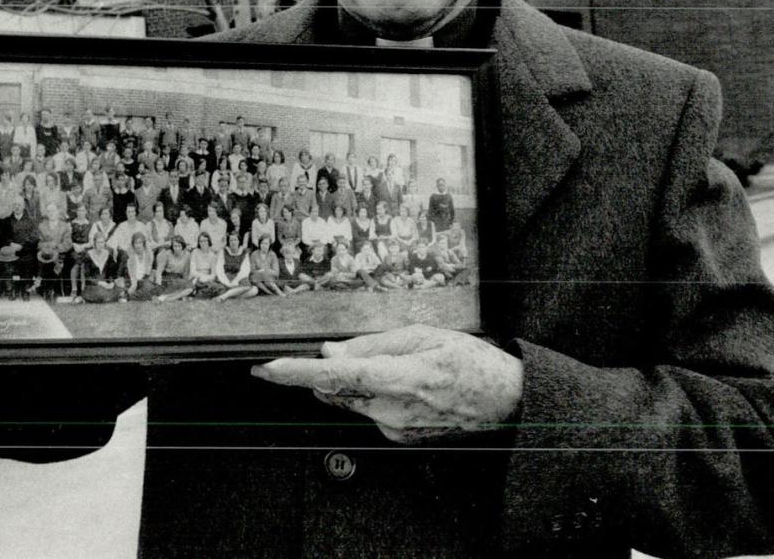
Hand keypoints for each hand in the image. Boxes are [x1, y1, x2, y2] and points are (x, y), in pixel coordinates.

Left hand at [252, 325, 521, 443]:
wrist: (506, 401)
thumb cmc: (472, 362)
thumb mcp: (424, 335)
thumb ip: (373, 345)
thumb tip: (332, 352)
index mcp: (399, 379)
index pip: (334, 376)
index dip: (296, 373)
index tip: (267, 368)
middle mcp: (392, 410)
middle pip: (337, 388)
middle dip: (329, 368)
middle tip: (353, 347)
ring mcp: (396, 429)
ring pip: (352, 399)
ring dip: (355, 380)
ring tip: (397, 363)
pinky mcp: (400, 438)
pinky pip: (371, 410)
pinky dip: (374, 393)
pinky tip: (407, 383)